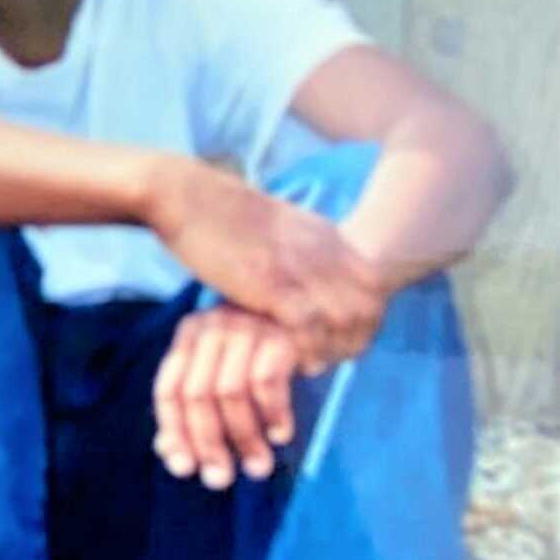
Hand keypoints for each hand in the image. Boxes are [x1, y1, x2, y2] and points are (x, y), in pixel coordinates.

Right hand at [150, 160, 386, 370]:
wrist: (184, 194)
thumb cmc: (216, 213)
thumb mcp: (275, 224)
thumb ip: (298, 245)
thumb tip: (302, 272)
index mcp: (325, 233)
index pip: (375, 283)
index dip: (367, 316)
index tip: (342, 338)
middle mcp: (323, 249)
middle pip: (371, 306)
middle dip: (357, 338)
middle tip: (330, 358)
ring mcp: (300, 267)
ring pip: (347, 321)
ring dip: (333, 349)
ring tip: (310, 364)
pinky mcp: (272, 284)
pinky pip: (310, 329)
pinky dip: (305, 350)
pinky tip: (289, 361)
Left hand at [153, 305, 297, 488]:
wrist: (318, 322)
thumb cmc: (262, 357)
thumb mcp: (223, 375)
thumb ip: (194, 411)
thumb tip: (170, 454)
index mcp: (189, 335)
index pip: (168, 390)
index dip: (174, 432)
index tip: (185, 469)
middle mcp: (213, 326)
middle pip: (198, 395)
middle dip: (209, 444)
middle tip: (221, 480)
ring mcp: (246, 326)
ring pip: (231, 393)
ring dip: (244, 438)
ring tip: (258, 467)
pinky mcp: (279, 334)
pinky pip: (267, 383)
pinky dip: (273, 415)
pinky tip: (280, 436)